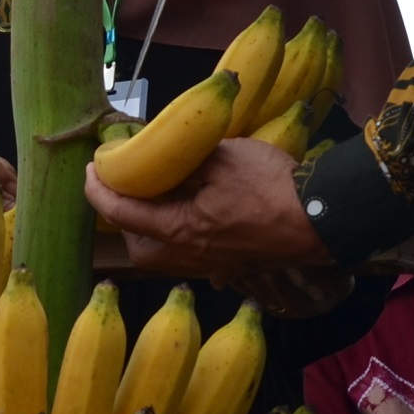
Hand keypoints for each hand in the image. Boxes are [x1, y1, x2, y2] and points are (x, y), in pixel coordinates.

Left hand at [86, 137, 331, 278]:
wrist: (323, 219)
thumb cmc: (272, 187)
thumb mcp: (223, 157)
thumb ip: (186, 156)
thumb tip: (163, 150)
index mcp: (180, 230)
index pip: (120, 213)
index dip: (98, 190)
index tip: (91, 168)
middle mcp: (190, 256)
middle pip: (139, 245)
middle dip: (124, 217)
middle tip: (125, 184)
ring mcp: (212, 264)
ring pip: (165, 253)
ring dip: (152, 226)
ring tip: (159, 195)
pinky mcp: (231, 263)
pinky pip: (191, 254)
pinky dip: (180, 233)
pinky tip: (193, 210)